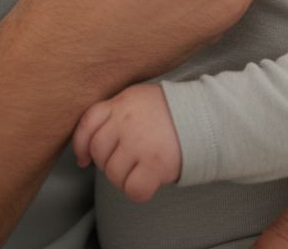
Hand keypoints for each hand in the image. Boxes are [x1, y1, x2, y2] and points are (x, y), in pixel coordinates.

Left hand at [73, 85, 180, 202]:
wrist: (206, 115)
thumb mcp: (140, 97)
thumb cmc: (171, 110)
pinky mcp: (155, 163)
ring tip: (143, 165)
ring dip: (126, 177)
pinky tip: (150, 179)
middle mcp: (127, 121)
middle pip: (99, 153)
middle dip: (109, 162)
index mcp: (123, 102)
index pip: (88, 123)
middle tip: (129, 159)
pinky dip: (140, 190)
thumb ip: (115, 111)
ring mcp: (140, 142)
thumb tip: (87, 145)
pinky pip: (133, 190)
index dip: (81, 145)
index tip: (84, 158)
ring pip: (114, 174)